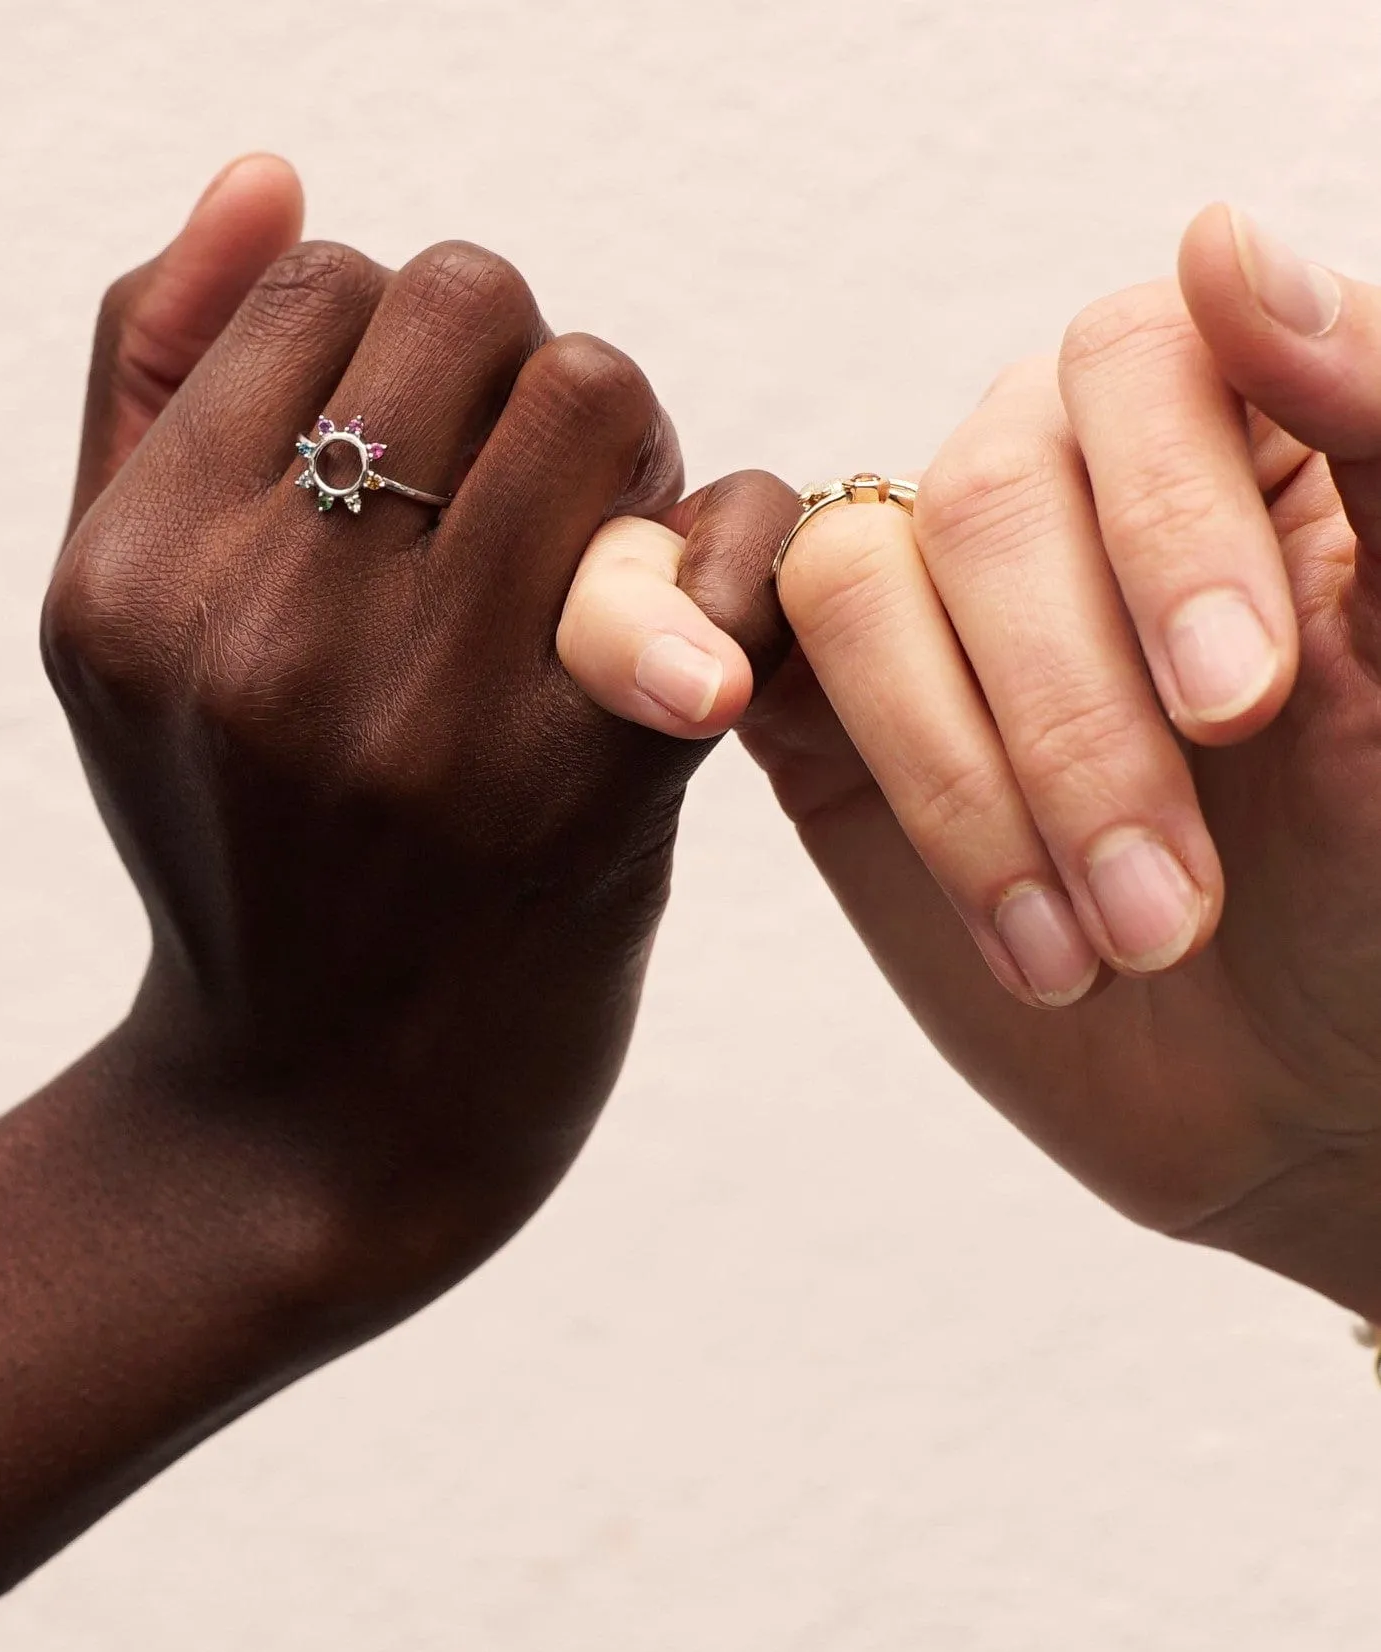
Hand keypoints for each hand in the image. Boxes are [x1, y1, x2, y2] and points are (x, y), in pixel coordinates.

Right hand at [47, 173, 792, 1313]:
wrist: (314, 1122)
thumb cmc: (230, 842)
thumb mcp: (123, 628)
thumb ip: (152, 384)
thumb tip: (268, 173)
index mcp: (136, 579)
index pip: (318, 275)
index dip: (386, 341)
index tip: (403, 452)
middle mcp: (268, 640)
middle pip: (473, 302)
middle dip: (508, 369)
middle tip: (511, 488)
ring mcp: (433, 722)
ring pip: (600, 387)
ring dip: (619, 444)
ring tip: (584, 552)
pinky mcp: (595, 795)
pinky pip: (730, 534)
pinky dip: (733, 543)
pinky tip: (682, 628)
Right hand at [559, 204, 1380, 1317]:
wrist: (1294, 1100)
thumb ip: (1375, 427)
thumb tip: (1220, 241)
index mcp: (1228, 443)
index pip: (1137, 365)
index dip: (1167, 520)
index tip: (1244, 702)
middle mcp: (1062, 496)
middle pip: (988, 493)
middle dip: (1076, 723)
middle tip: (1174, 909)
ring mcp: (925, 606)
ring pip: (853, 582)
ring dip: (954, 780)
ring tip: (1076, 952)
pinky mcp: (809, 714)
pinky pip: (688, 615)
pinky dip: (653, 636)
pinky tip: (700, 706)